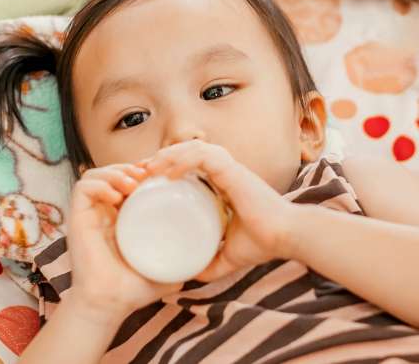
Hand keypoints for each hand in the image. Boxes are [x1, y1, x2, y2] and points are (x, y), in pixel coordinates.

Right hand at [66, 163, 183, 319]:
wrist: (111, 304)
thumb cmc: (134, 289)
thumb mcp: (165, 265)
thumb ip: (183, 259)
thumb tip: (206, 255)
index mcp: (121, 218)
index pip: (127, 181)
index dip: (143, 172)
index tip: (162, 176)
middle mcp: (103, 212)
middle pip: (112, 172)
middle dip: (131, 167)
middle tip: (149, 175)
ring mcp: (90, 214)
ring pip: (95, 174)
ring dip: (115, 171)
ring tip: (133, 183)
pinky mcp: (77, 217)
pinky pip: (83, 187)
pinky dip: (100, 184)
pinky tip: (117, 196)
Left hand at [141, 139, 296, 282]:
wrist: (287, 239)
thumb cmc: (262, 243)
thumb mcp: (226, 256)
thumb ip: (209, 263)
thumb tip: (188, 276)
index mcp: (221, 182)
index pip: (186, 163)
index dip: (164, 166)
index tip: (143, 180)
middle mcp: (224, 170)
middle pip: (184, 151)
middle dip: (159, 158)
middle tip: (137, 173)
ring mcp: (229, 168)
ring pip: (191, 148)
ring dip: (167, 156)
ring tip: (147, 170)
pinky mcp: (234, 170)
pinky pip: (203, 156)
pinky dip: (183, 161)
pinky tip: (167, 174)